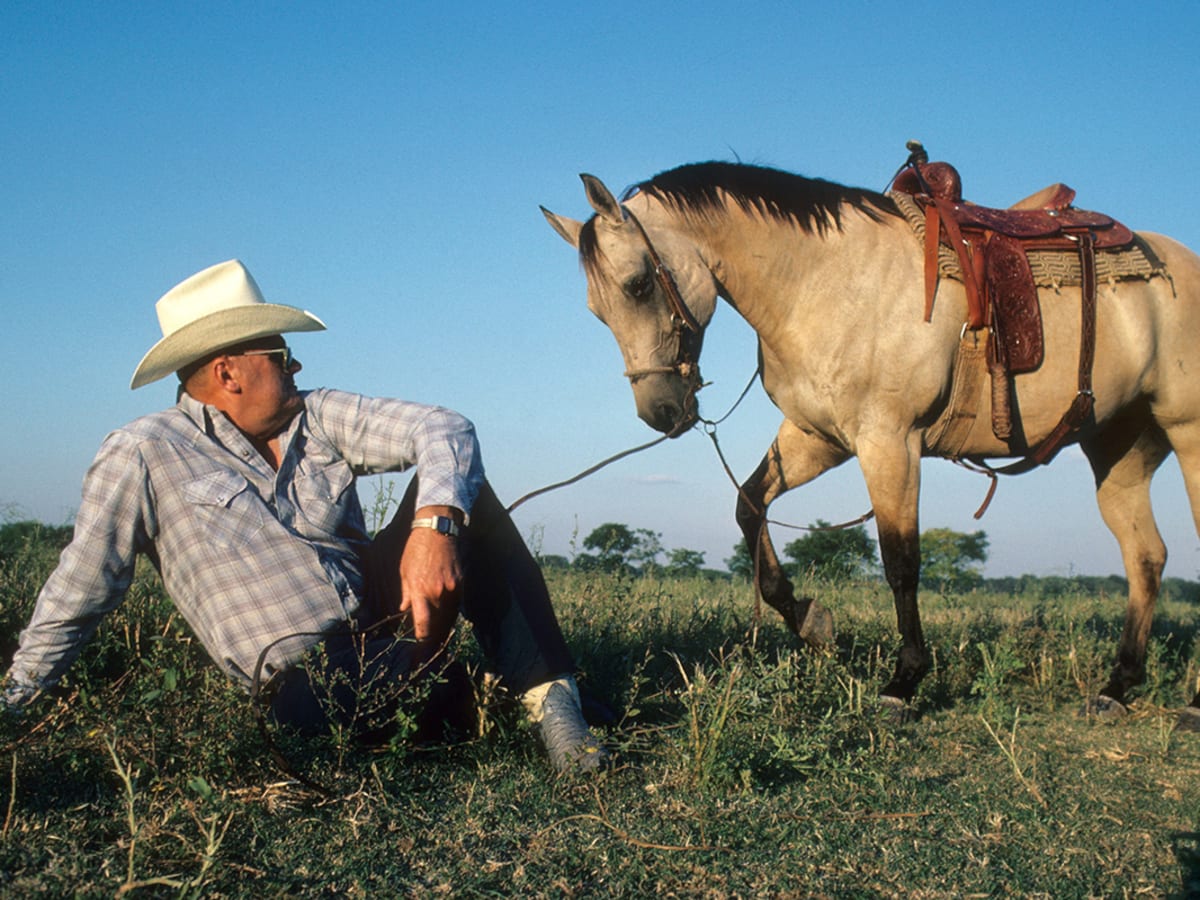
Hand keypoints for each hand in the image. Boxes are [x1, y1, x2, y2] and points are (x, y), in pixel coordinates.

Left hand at [399, 506, 463, 644]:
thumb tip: (404, 609)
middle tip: (425, 660)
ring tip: (435, 647)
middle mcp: (438, 591)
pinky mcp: (461, 583)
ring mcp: (452, 588)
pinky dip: (450, 616)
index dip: (422, 642)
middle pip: (438, 625)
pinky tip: (444, 623)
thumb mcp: (404, 572)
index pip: (423, 623)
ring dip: (442, 632)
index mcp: (420, 589)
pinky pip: (456, 605)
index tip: (418, 654)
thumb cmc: (416, 550)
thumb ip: (406, 593)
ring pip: (449, 617)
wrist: (437, 530)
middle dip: (432, 643)